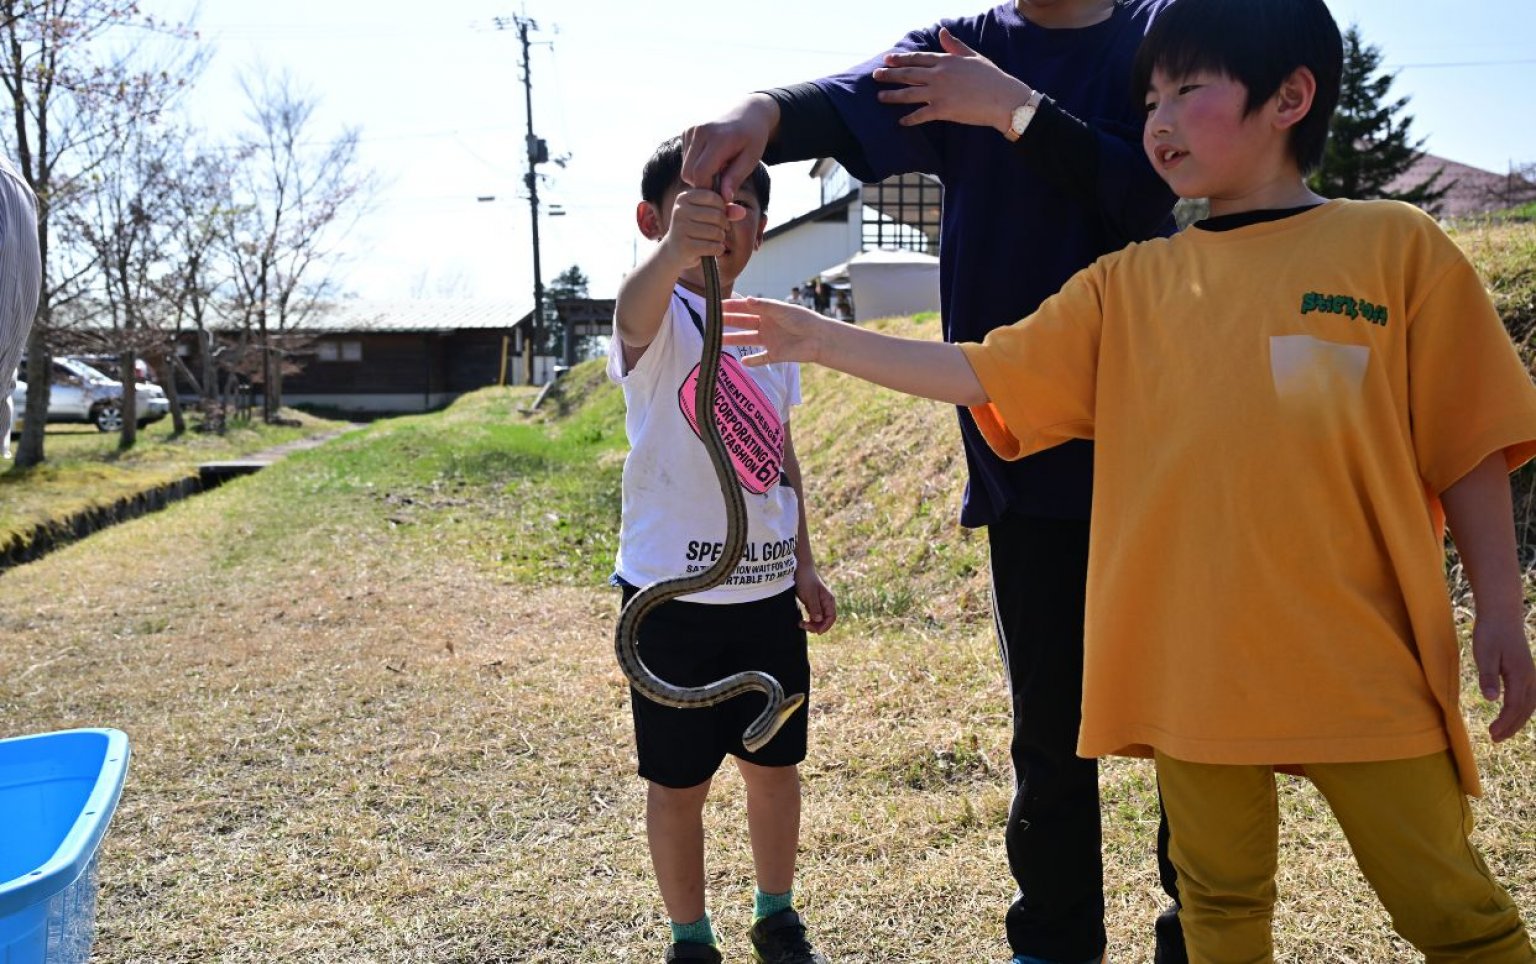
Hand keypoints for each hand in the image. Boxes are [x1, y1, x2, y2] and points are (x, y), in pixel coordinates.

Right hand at [660, 188, 742, 269]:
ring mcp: (680, 229)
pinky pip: (713, 247)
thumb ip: (726, 210)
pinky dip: (718, 249)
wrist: (674, 252)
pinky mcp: (685, 246)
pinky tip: (712, 250)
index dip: (723, 208)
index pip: (714, 197)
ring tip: (714, 240)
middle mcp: (679, 211)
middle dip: (723, 225)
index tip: (720, 217)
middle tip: (719, 231)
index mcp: (684, 198)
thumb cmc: (694, 229)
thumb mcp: (707, 216)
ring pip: (716, 232)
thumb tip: (742, 212)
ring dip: (720, 239)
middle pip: (717, 215)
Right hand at [681, 93, 778, 202]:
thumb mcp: (751, 159)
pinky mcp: (687, 130)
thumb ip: (736, 178)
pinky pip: (685, 159)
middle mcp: (700, 131)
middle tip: (721, 185)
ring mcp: (691, 129)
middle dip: (702, 184)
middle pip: (688, 173)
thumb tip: (724, 199)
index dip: (708, 189)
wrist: (748, 111)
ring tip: (720, 170)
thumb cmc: (753, 137)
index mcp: (718, 138)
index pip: (700, 173)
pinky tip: (712, 160)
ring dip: (699, 175)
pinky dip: (696, 165)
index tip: (722, 194)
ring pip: (685, 168)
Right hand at [721, 297, 833, 366]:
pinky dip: (752, 361)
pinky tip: (742, 361)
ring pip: (747, 340)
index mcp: (768, 311)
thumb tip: (747, 299)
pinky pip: (760, 358)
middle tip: (711, 322)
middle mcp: (767, 325)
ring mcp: (770, 340)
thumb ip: (764, 306)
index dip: (731, 306)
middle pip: (743, 323)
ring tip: (718, 341)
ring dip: (733, 340)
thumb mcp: (782, 310)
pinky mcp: (775, 354)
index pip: (745, 307)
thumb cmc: (802, 320)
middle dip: (728, 321)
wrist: (819, 339)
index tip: (716, 306)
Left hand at [795, 566, 836, 633]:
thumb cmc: (806, 580)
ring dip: (812, 624)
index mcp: (829, 600)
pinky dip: (809, 621)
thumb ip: (815, 607)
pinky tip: (801, 621)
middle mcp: (826, 603)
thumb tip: (819, 620)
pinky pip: (813, 616)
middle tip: (804, 626)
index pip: (831, 617)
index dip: (826, 626)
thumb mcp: (810, 594)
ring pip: (819, 620)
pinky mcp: (812, 604)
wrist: (799, 569)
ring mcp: (819, 604)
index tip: (817, 632)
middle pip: (825, 620)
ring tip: (801, 624)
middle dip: (817, 626)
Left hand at [873, 27, 1033, 131]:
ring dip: (892, 96)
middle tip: (875, 75)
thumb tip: (942, 32)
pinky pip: (920, 115)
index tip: (887, 59)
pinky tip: (901, 121)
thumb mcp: (973, 56)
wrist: (1003, 98)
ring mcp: (939, 93)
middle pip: (908, 74)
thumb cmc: (991, 77)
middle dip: (890, 75)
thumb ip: (954, 45)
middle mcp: (939, 75)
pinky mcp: (943, 110)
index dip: (900, 58)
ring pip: (909, 94)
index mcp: (946, 61)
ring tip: (880, 97)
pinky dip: (910, 119)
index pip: (917, 58)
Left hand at [1471, 612, 1535, 740]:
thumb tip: (1491, 700)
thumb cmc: (1490, 633)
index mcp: (1520, 675)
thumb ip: (1488, 677)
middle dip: (1511, 726)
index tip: (1491, 734)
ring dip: (1517, 719)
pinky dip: (1522, 709)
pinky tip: (1512, 713)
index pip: (1514, 706)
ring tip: (1502, 731)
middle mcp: (1530, 677)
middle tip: (1495, 739)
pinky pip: (1528, 696)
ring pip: (1529, 704)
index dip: (1504, 723)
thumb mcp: (1484, 654)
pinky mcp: (1526, 670)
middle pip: (1525, 709)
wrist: (1502, 614)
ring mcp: (1530, 674)